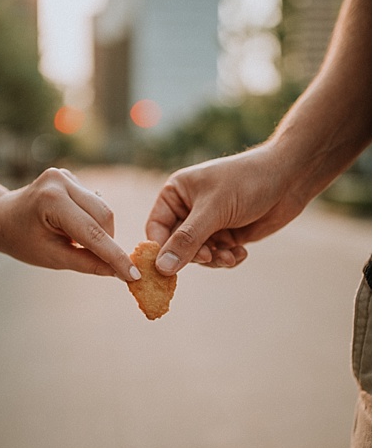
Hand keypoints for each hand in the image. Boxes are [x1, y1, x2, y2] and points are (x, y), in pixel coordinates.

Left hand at [0, 168, 138, 280]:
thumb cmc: (20, 240)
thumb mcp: (52, 258)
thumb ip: (87, 263)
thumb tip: (120, 273)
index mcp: (52, 200)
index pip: (92, 232)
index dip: (115, 255)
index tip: (134, 275)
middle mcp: (60, 181)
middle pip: (103, 216)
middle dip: (108, 242)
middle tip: (106, 264)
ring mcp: (65, 176)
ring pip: (102, 209)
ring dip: (99, 231)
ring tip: (75, 244)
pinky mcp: (70, 177)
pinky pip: (93, 203)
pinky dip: (91, 220)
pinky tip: (71, 229)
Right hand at [145, 144, 307, 275]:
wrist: (291, 178)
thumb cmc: (247, 182)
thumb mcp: (213, 210)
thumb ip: (186, 240)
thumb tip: (161, 268)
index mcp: (175, 194)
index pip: (156, 229)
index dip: (160, 249)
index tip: (167, 270)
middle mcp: (188, 209)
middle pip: (177, 245)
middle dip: (195, 255)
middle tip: (211, 257)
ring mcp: (209, 223)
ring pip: (198, 254)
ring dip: (214, 259)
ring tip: (231, 256)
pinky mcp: (228, 234)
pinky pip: (218, 256)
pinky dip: (228, 258)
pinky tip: (241, 252)